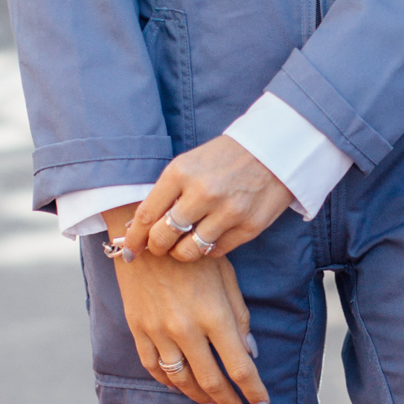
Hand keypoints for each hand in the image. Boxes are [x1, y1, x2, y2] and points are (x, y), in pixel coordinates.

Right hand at [104, 207, 269, 403]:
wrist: (144, 234)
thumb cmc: (193, 252)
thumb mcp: (226, 275)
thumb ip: (240, 315)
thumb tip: (250, 353)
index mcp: (213, 314)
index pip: (239, 366)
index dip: (254, 391)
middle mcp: (185, 328)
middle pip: (211, 381)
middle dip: (230, 403)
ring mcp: (158, 331)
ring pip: (180, 379)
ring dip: (199, 397)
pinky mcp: (138, 329)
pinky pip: (154, 367)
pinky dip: (169, 382)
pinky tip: (181, 386)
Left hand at [124, 136, 292, 261]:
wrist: (276, 150)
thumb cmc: (226, 157)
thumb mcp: (190, 163)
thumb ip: (167, 192)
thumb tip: (138, 226)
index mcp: (181, 172)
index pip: (146, 215)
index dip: (133, 238)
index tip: (128, 249)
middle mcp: (202, 193)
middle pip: (163, 237)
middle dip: (156, 248)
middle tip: (158, 248)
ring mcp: (227, 212)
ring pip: (189, 251)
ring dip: (181, 253)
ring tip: (183, 247)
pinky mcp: (248, 227)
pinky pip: (216, 251)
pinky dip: (209, 248)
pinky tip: (210, 237)